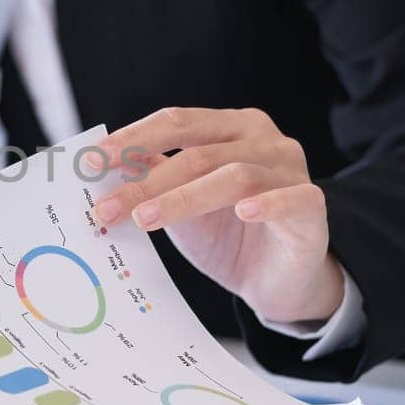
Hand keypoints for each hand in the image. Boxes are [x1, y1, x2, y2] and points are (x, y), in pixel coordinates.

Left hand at [89, 108, 343, 324]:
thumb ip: (153, 180)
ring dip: (183, 198)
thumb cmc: (228, 236)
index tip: (91, 162)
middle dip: (146, 181)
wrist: (278, 282)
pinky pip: (292, 199)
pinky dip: (267, 203)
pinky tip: (243, 212)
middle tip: (105, 207)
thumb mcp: (182, 205)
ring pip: (234, 176)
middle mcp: (264, 139)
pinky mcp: (313, 207)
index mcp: (231, 127)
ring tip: (144, 219)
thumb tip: (101, 169)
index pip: (178, 122)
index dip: (134, 138)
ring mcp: (292, 170)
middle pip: (199, 151)